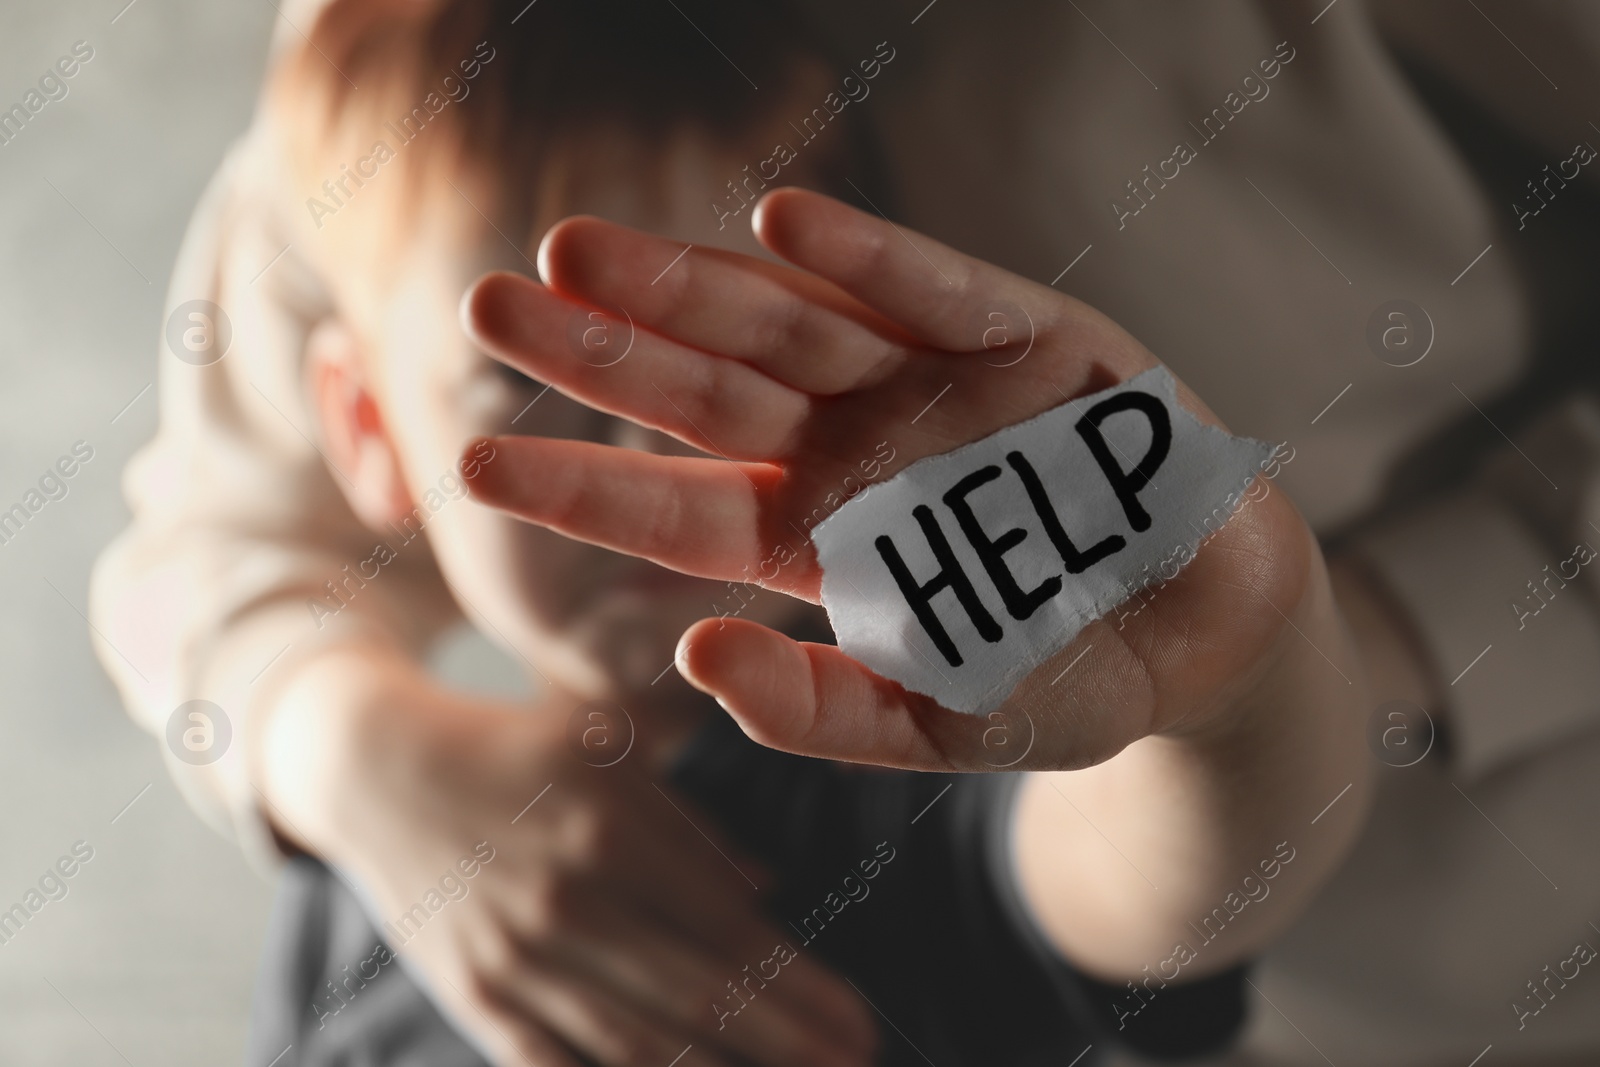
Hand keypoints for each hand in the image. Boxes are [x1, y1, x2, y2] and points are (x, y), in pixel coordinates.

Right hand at [257, 646, 876, 1066]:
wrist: (382, 771)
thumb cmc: (519, 751)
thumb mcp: (614, 753)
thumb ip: (692, 830)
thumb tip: (767, 895)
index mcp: (612, 830)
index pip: (726, 930)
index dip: (798, 987)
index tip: (856, 1021)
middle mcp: (567, 902)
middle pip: (695, 997)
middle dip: (781, 1043)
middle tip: (848, 1064)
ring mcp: (517, 957)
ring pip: (633, 1045)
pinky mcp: (476, 996)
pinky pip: (555, 1063)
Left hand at [460, 188, 1321, 773]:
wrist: (1212, 632)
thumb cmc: (1066, 676)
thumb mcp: (940, 724)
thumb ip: (823, 713)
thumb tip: (697, 659)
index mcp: (818, 537)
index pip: (678, 507)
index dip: (580, 487)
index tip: (468, 469)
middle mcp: (857, 444)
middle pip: (705, 390)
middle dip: (599, 352)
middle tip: (483, 309)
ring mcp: (936, 382)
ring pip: (792, 322)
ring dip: (689, 285)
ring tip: (576, 252)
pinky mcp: (1032, 338)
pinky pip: (941, 293)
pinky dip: (871, 261)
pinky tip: (783, 226)